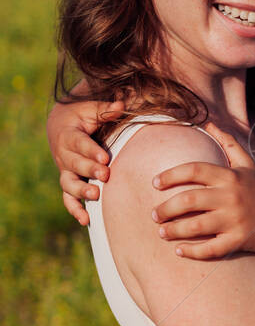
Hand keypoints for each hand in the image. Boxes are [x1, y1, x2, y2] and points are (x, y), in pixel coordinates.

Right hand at [47, 97, 124, 224]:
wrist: (61, 126)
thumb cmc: (82, 116)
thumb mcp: (92, 109)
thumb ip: (107, 109)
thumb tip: (122, 104)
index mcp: (69, 136)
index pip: (79, 144)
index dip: (91, 151)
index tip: (104, 157)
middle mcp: (64, 155)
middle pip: (74, 164)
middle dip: (89, 170)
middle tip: (105, 175)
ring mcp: (65, 171)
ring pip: (68, 182)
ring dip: (80, 190)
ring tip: (95, 195)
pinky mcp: (69, 182)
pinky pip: (68, 198)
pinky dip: (75, 209)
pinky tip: (86, 220)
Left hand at [152, 127, 254, 258]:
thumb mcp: (246, 164)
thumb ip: (228, 143)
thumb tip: (208, 123)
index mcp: (229, 177)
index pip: (194, 170)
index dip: (171, 175)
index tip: (155, 183)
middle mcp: (231, 197)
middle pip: (189, 200)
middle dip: (166, 208)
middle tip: (154, 214)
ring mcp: (235, 220)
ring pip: (195, 226)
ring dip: (173, 231)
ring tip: (161, 232)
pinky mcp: (238, 241)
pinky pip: (210, 249)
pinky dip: (192, 251)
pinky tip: (179, 250)